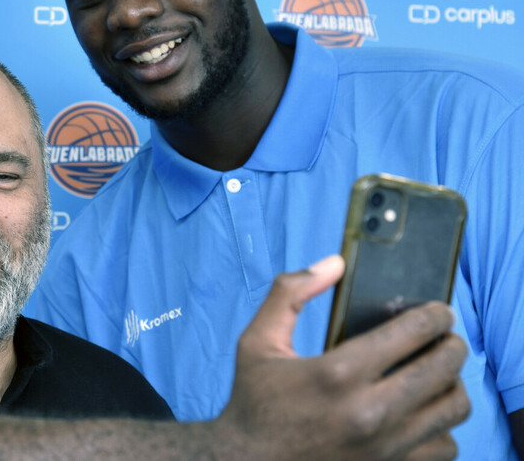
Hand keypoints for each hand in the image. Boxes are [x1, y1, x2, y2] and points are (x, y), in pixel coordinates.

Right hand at [213, 255, 470, 460]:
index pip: (413, 333)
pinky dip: (442, 427)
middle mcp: (369, 411)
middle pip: (443, 368)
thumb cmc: (254, 400)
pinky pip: (446, 446)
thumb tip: (334, 263)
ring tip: (436, 374)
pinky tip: (422, 413)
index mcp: (337, 373)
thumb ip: (289, 293)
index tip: (438, 311)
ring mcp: (385, 445)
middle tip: (444, 337)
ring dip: (451, 385)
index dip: (435, 315)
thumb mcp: (257, 340)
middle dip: (452, 345)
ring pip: (453, 408)